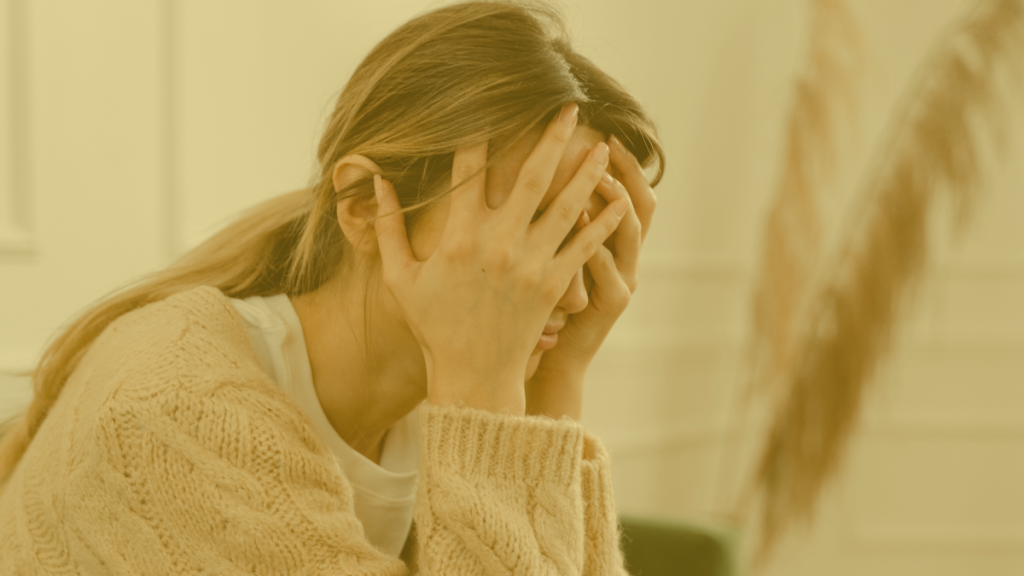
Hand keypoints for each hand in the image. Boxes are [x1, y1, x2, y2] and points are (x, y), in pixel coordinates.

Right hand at [372, 103, 631, 415]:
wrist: (473, 375)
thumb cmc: (434, 326)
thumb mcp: (400, 278)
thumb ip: (387, 228)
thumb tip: (376, 182)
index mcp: (459, 237)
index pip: (469, 171)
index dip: (479, 134)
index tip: (489, 106)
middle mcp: (499, 243)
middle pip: (532, 176)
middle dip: (552, 137)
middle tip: (569, 107)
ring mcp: (531, 263)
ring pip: (567, 206)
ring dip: (586, 172)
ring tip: (603, 145)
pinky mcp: (554, 284)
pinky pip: (585, 246)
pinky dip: (604, 222)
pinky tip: (619, 200)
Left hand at [525, 134, 656, 420]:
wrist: (547, 360)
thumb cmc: (539, 309)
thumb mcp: (551, 260)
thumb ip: (549, 221)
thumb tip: (534, 173)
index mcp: (610, 243)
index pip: (625, 191)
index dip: (622, 163)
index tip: (603, 131)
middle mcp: (624, 258)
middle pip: (641, 203)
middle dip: (627, 171)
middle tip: (606, 142)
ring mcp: (622, 280)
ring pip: (629, 233)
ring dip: (614, 202)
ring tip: (598, 176)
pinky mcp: (610, 304)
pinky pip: (608, 270)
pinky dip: (597, 245)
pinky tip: (581, 223)